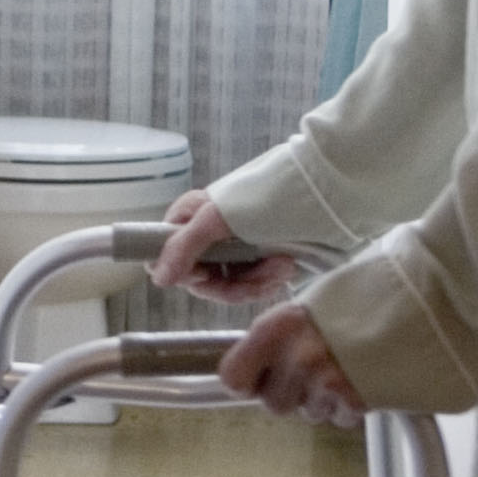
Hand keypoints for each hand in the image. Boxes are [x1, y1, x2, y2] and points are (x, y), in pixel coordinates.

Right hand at [150, 189, 302, 302]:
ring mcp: (231, 248)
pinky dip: (267, 281)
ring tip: (284, 266)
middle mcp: (207, 234)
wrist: (320, 191)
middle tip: (264, 274)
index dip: (186, 272)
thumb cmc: (266, 195)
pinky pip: (250, 285)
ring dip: (257, 282)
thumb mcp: (218, 217)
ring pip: (229, 285)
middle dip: (233, 283)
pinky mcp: (255, 260)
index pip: (169, 256)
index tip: (207, 275)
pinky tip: (285, 269)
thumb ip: (183, 248)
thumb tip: (158, 278)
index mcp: (190, 217)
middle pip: (202, 279)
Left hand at [219, 299, 366, 427]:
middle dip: (291, 392)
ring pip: (308, 412)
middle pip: (274, 403)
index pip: (233, 377)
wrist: (420, 298)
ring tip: (344, 366)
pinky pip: (340, 417)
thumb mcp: (308, 305)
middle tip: (314, 368)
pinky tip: (363, 377)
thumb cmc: (364, 294)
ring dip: (322, 399)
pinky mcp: (356, 400)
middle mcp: (298, 356)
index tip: (255, 381)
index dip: (246, 382)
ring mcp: (327, 380)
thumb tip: (256, 365)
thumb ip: (278, 337)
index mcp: (278, 327)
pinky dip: (350, 405)